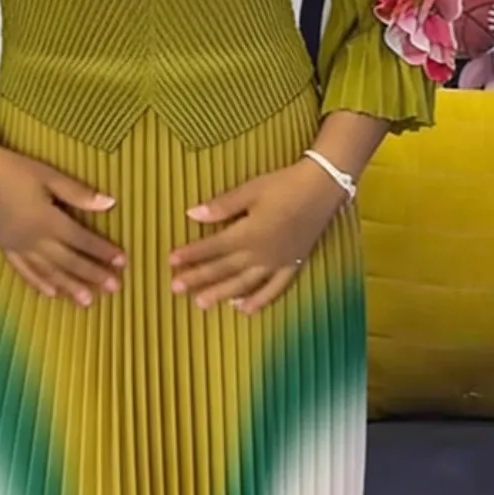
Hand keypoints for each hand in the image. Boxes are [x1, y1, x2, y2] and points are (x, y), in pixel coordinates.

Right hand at [0, 140, 125, 305]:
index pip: (81, 240)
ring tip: (88, 301)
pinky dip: (39, 283)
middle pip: (68, 261)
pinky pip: (24, 271)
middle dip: (92, 274)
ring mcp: (17, 246)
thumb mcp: (49, 176)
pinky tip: (52, 292)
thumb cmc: (15, 169)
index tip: (122, 261)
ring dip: (70, 286)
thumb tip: (110, 203)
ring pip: (48, 271)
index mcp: (47, 220)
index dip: (103, 251)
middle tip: (115, 288)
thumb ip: (78, 193)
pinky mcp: (5, 248)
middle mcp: (33, 239)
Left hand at [169, 160, 344, 313]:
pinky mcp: (292, 265)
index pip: (212, 247)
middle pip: (224, 269)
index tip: (170, 261)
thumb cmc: (284, 185)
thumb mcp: (250, 190)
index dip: (191, 255)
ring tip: (201, 303)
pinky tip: (243, 309)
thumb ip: (222, 206)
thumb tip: (192, 214)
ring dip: (221, 294)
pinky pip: (274, 289)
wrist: (322, 189)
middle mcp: (260, 254)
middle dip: (198, 278)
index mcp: (248, 234)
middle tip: (175, 289)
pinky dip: (258, 301)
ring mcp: (277, 263)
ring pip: (244, 284)